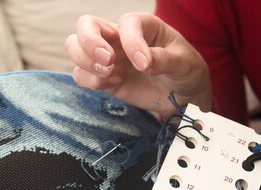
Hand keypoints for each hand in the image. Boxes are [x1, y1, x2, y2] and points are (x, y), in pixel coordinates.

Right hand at [65, 13, 211, 115]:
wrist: (183, 96)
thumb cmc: (186, 71)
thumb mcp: (184, 63)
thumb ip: (165, 60)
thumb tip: (144, 62)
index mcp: (143, 26)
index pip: (126, 23)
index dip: (131, 41)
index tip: (144, 64)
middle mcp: (120, 37)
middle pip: (85, 25)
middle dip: (89, 42)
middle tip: (108, 61)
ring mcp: (109, 58)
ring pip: (75, 48)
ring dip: (86, 62)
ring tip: (111, 75)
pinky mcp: (104, 79)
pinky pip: (81, 75)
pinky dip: (90, 81)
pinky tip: (113, 84)